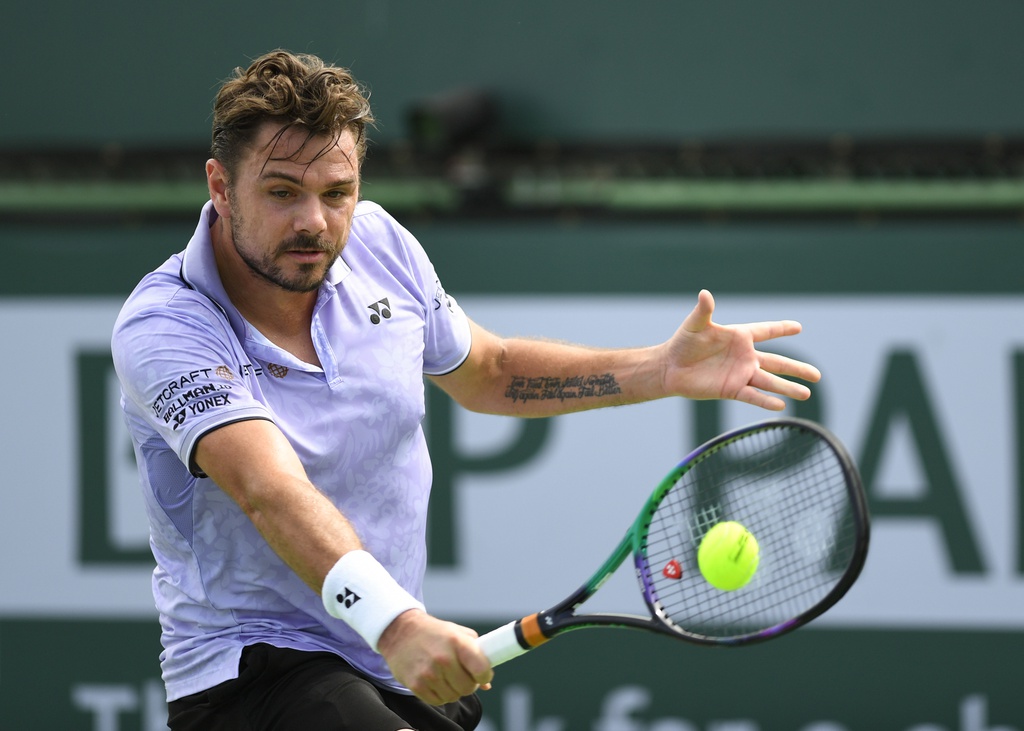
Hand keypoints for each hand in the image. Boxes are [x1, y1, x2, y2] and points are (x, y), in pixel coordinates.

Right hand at [377, 609, 493, 705]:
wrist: (400, 632)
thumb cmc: (433, 633)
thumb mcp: (457, 633)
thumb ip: (476, 653)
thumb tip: (487, 682)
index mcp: (457, 642)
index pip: (481, 669)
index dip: (485, 675)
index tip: (482, 674)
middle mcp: (443, 659)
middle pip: (468, 688)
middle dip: (468, 684)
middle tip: (462, 675)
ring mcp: (429, 673)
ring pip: (453, 697)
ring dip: (453, 690)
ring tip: (446, 676)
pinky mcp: (416, 685)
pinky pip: (438, 701)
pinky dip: (439, 695)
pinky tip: (435, 681)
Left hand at [662, 290, 820, 409]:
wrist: (670, 368)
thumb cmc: (682, 343)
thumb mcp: (695, 325)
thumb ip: (704, 311)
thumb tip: (704, 294)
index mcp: (740, 337)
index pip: (766, 331)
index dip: (781, 328)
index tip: (798, 326)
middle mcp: (745, 357)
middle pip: (777, 363)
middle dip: (797, 369)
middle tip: (817, 375)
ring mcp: (740, 374)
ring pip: (770, 382)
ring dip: (787, 388)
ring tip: (807, 394)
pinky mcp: (732, 390)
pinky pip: (753, 396)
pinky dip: (766, 401)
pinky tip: (782, 406)